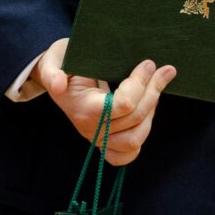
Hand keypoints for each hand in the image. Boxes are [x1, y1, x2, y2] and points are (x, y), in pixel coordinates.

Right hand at [36, 43, 174, 164]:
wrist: (57, 79)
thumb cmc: (61, 64)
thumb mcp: (53, 60)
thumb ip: (51, 72)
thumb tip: (58, 85)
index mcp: (81, 109)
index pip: (121, 105)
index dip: (139, 84)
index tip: (147, 64)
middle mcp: (90, 129)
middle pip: (134, 119)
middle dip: (153, 91)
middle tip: (162, 70)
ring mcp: (98, 140)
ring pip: (135, 139)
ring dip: (152, 112)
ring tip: (156, 88)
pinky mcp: (106, 144)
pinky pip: (127, 154)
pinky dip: (142, 136)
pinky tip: (149, 111)